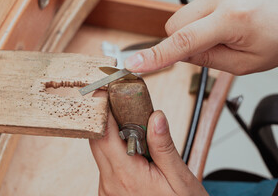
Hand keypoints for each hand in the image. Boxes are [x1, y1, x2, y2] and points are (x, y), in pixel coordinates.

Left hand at [89, 109, 206, 194]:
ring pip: (101, 152)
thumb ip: (164, 147)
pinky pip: (106, 164)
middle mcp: (110, 184)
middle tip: (121, 102)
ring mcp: (107, 190)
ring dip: (112, 136)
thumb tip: (155, 117)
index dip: (101, 111)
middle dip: (106, 119)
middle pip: (97, 141)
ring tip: (134, 127)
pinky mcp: (109, 192)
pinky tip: (134, 149)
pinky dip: (116, 151)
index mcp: (127, 176)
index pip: (103, 135)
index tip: (104, 93)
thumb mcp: (180, 179)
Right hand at [124, 0, 277, 75]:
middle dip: (183, 42)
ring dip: (192, 30)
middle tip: (210, 48)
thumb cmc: (273, 43)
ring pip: (181, 17)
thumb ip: (201, 59)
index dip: (157, 55)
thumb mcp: (239, 65)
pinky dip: (199, 19)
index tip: (134, 63)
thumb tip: (173, 52)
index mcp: (233, 18)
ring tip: (221, 33)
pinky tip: (220, 20)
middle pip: (175, 25)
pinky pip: (191, 8)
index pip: (184, 40)